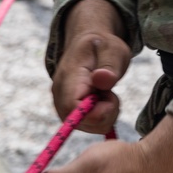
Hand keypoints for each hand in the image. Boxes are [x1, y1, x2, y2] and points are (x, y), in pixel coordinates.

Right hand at [52, 0, 130, 134]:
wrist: (90, 45)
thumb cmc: (102, 47)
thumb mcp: (113, 49)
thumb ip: (109, 65)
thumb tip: (102, 79)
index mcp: (69, 77)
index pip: (73, 108)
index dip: (95, 112)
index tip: (111, 96)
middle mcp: (60, 95)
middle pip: (80, 122)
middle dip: (104, 113)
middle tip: (110, 91)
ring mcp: (62, 105)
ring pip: (87, 127)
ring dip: (104, 114)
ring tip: (105, 92)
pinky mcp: (69, 113)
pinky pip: (89, 126)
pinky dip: (101, 117)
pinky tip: (102, 99)